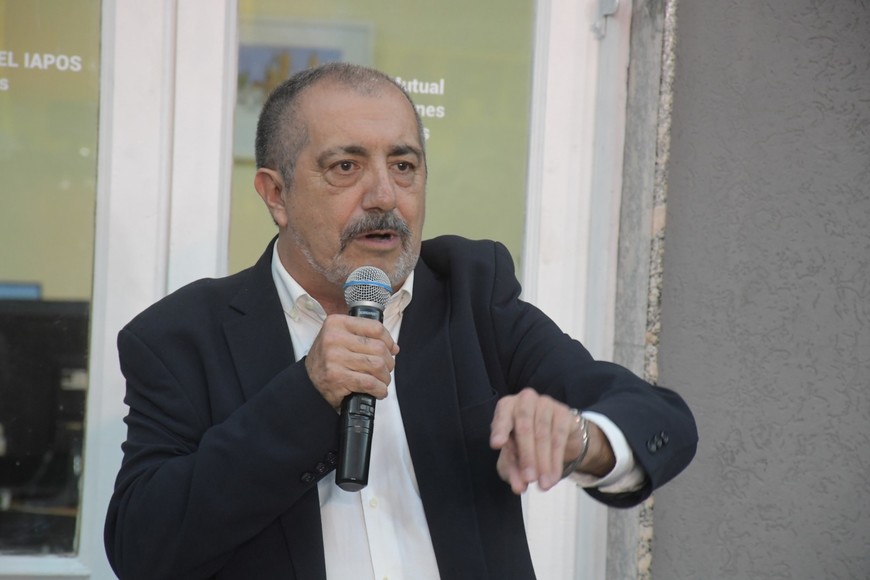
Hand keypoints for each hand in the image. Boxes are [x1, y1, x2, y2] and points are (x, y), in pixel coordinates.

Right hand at [304, 314, 399, 408]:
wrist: (308, 382)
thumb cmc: (328, 359)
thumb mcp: (340, 337)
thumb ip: (365, 337)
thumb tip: (394, 348)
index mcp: (337, 323)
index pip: (375, 327)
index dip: (389, 340)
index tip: (391, 349)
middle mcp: (334, 338)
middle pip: (379, 348)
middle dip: (388, 362)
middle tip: (386, 370)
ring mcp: (335, 358)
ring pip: (377, 365)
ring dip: (385, 377)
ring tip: (382, 381)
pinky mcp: (337, 377)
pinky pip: (370, 383)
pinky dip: (379, 389)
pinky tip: (378, 391)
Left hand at [489, 388, 613, 493]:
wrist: (557, 437)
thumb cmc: (526, 444)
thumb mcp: (514, 457)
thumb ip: (513, 469)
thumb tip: (519, 486)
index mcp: (507, 407)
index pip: (502, 416)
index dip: (500, 430)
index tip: (497, 445)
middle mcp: (525, 400)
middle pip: (524, 427)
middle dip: (527, 455)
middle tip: (529, 479)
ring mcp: (546, 403)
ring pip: (543, 434)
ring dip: (543, 462)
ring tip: (543, 484)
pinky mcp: (563, 412)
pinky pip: (560, 437)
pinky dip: (556, 460)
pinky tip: (553, 476)